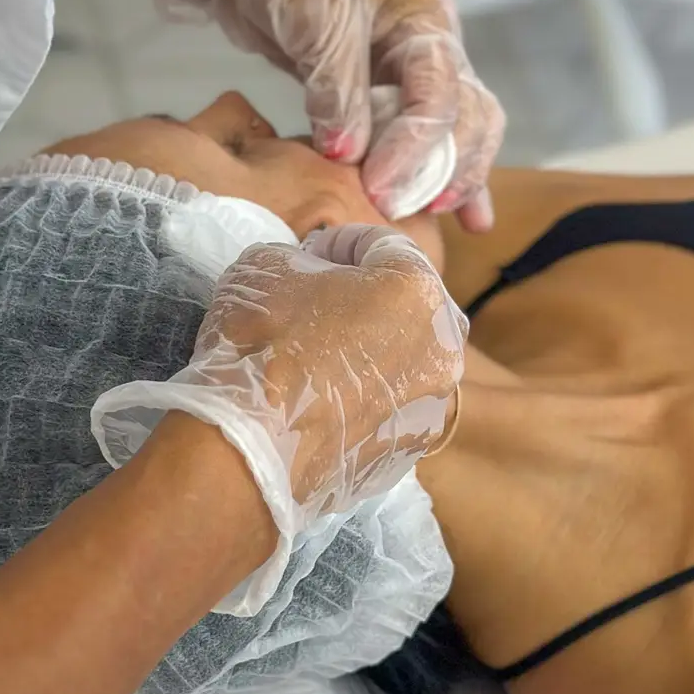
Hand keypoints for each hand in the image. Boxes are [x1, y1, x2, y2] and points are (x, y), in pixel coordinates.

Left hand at [152, 0, 505, 229]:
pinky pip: (427, 139)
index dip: (414, 148)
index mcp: (425, 20)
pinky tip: (462, 217)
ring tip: (445, 219)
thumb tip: (350, 154)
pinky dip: (440, 174)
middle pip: (469, 116)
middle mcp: (432, 48)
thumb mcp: (314, 25)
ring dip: (456, 176)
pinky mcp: (388, 96)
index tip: (379, 188)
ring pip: (459, 131)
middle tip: (402, 211)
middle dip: (445, 168)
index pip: (439, 95)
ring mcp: (414, 73)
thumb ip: (337, 90)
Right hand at [159, 224, 465, 536]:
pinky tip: (323, 402)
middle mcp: (442, 346)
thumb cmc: (264, 342)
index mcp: (417, 288)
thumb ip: (302, 258)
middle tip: (318, 302)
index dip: (340, 243)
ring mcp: (432, 404)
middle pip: (406, 304)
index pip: (382, 246)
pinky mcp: (410, 450)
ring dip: (370, 350)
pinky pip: (389, 407)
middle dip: (366, 296)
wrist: (251, 449)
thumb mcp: (266, 266)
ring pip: (404, 360)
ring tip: (320, 357)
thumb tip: (311, 275)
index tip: (310, 252)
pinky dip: (364, 398)